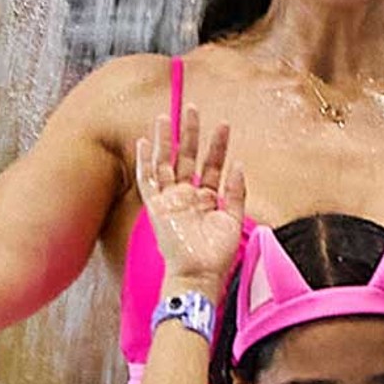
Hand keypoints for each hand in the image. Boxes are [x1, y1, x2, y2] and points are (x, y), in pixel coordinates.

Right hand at [133, 106, 248, 289]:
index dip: (218, 146)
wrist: (199, 274)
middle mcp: (187, 195)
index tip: (224, 125)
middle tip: (192, 108)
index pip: (212, 165)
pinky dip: (144, 162)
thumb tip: (238, 164)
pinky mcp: (156, 207)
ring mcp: (170, 200)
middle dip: (190, 133)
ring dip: (166, 141)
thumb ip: (235, 191)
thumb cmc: (216, 254)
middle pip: (187, 157)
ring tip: (166, 116)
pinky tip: (144, 143)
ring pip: (165, 163)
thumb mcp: (233, 218)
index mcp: (207, 198)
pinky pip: (147, 181)